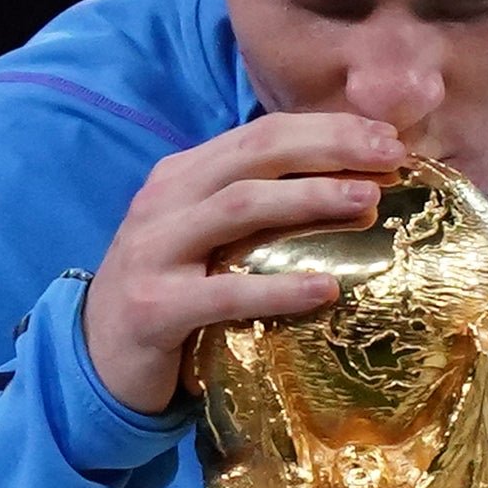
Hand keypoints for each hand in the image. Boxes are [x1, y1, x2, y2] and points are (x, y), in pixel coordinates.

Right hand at [83, 112, 400, 412]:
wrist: (97, 358)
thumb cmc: (172, 295)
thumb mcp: (205, 238)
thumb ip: (255, 209)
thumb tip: (349, 188)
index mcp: (183, 175)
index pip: (262, 134)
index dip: (327, 129)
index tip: (387, 138)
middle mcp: (165, 201)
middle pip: (256, 154)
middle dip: (328, 148)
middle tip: (389, 157)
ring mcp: (154, 251)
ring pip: (239, 206)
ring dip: (309, 199)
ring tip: (367, 203)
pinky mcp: (154, 307)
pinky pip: (225, 294)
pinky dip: (279, 289)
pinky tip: (326, 289)